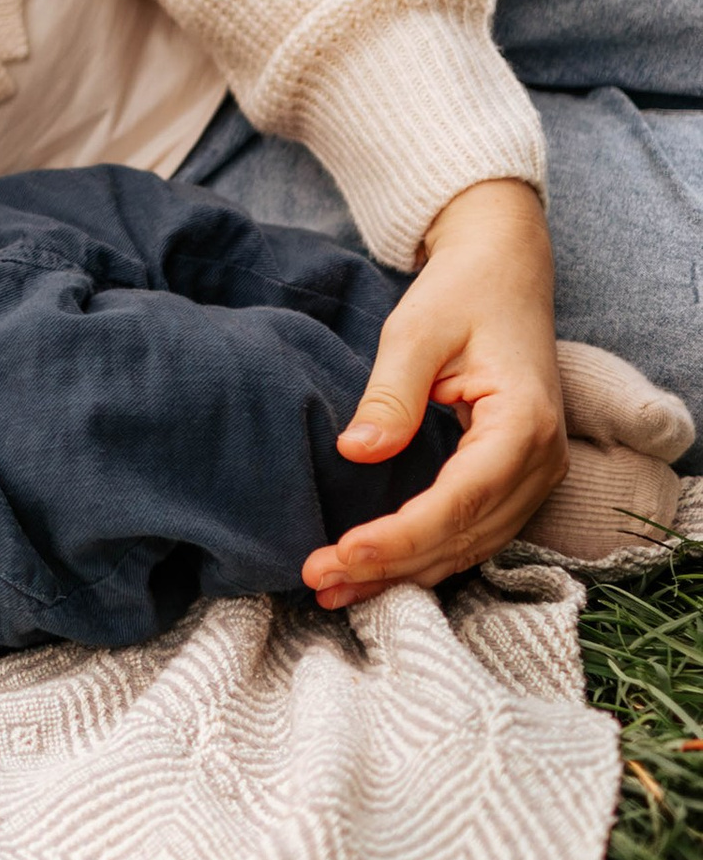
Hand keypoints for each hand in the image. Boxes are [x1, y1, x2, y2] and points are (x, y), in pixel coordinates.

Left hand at [301, 178, 568, 608]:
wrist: (505, 272)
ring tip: (334, 588)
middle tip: (319, 579)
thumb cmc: (463, 292)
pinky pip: (472, 532)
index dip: (402, 536)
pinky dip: (425, 554)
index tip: (344, 553)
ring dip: (404, 572)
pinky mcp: (514, 479)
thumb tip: (357, 452)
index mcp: (524, 423)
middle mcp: (541, 461)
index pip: (462, 500)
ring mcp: (534, 475)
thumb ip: (391, 394)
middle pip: (465, 535)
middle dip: (392, 565)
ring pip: (470, 545)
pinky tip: (376, 570)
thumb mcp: (417, 329)